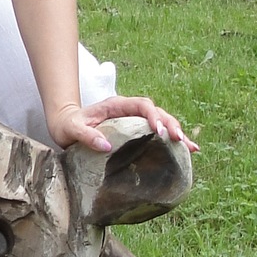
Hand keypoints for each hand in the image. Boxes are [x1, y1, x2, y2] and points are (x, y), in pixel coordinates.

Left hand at [48, 95, 198, 154]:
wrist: (65, 125)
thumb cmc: (67, 126)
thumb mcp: (71, 130)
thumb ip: (86, 135)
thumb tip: (106, 146)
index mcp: (117, 105)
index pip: (142, 105)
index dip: (153, 116)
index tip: (159, 132)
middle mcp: (129, 110)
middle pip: (157, 112)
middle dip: (171, 125)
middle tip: (180, 141)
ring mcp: (133, 120)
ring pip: (161, 122)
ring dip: (176, 133)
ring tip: (191, 148)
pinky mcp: (135, 131)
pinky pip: (157, 133)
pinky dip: (171, 141)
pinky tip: (186, 151)